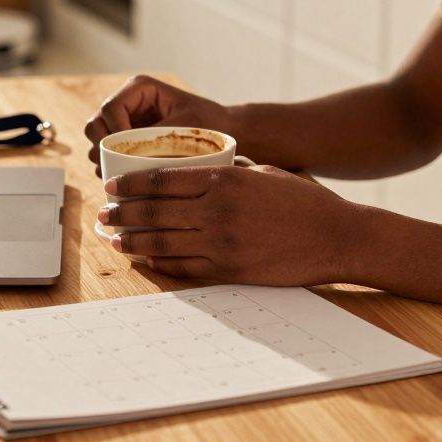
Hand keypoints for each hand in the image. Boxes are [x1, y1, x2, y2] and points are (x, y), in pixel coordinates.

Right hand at [84, 75, 236, 174]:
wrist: (223, 132)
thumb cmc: (209, 124)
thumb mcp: (182, 129)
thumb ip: (152, 140)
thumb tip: (123, 159)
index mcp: (139, 89)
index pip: (111, 109)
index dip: (114, 132)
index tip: (129, 153)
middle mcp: (127, 103)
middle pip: (95, 125)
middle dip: (103, 148)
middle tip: (119, 167)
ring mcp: (123, 122)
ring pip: (96, 141)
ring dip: (105, 159)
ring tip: (124, 175)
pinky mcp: (125, 140)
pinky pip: (106, 154)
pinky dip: (111, 166)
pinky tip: (128, 178)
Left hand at [97, 164, 358, 285]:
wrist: (336, 237)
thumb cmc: (303, 201)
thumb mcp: (263, 173)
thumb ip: (226, 173)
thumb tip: (195, 171)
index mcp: (224, 181)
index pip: (162, 180)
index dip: (132, 183)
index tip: (113, 186)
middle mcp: (217, 212)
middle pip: (155, 211)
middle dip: (124, 212)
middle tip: (104, 213)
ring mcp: (221, 244)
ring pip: (163, 241)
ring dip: (133, 240)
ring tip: (114, 238)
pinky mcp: (229, 270)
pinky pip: (183, 267)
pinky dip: (159, 263)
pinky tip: (143, 259)